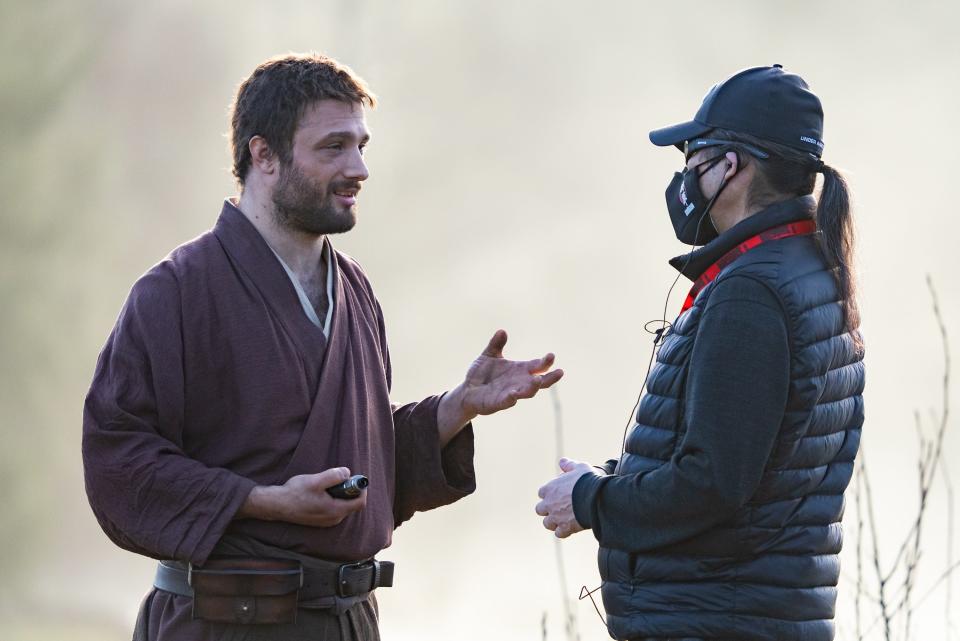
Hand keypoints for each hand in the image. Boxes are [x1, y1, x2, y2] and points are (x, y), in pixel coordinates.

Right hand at [238, 467, 366, 526]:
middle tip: (339, 478)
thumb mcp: (316, 481)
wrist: (277, 505)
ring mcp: (326, 521)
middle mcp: (333, 519)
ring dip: (340, 494)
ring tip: (326, 484)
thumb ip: (334, 476)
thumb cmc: (295, 493)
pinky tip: (320, 492)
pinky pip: (334, 509)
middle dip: (349, 490)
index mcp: (335, 511)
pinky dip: (332, 499)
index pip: (360, 502)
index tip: (356, 478)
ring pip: (342, 506)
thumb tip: (348, 473)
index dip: (361, 489)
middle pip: (352, 504)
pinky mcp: (320, 520)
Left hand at [459, 329, 563, 416]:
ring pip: (527, 392)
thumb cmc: (482, 373)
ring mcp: (511, 393)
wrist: (468, 390)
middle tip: (560, 372)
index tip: (551, 356)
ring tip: (537, 380)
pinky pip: (507, 401)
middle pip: (540, 382)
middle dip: (550, 378)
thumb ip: (496, 344)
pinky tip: (514, 394)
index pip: (537, 366)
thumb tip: (502, 331)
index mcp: (519, 370)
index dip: (545, 362)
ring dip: (533, 387)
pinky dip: (511, 398)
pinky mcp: (499, 402)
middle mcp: (519, 382)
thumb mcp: (489, 355)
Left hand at [535, 457, 593, 538]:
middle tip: (558, 508)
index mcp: (550, 488)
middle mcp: (549, 504)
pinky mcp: (565, 528)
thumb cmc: (587, 480)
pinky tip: (570, 528)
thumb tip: (562, 461)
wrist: (596, 498)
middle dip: (547, 509)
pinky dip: (563, 532)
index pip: (542, 493)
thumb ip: (569, 465)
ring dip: (553, 522)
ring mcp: (556, 517)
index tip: (557, 493)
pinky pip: (559, 533)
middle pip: (540, 509)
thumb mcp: (579, 467)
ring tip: (563, 519)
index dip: (549, 494)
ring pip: (547, 523)